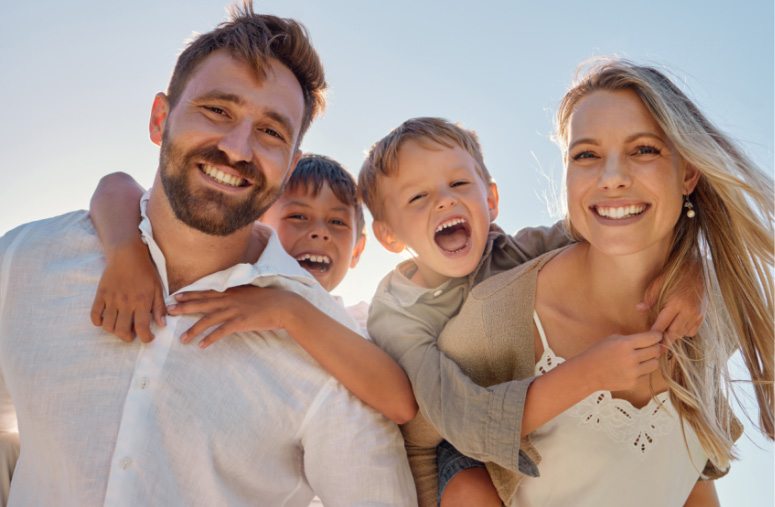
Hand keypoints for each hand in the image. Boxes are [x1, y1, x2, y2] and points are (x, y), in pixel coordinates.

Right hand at [90, 239, 165, 341]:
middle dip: (128, 337)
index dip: (146, 338)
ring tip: (120, 326)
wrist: (127, 254)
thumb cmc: (145, 272)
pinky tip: (106, 319)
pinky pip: (94, 314)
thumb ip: (159, 307)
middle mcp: (126, 303)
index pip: (142, 328)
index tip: (148, 338)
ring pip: (108, 326)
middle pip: (122, 331)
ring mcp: (111, 299)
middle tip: (132, 333)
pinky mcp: (100, 294)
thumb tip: (162, 325)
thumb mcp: (158, 288)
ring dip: (114, 331)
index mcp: (142, 302)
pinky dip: (98, 321)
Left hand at [168, 286, 299, 347]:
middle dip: (184, 308)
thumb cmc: (269, 300)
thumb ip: (237, 295)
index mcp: (231, 292)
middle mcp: (229, 300)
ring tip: (182, 339)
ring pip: (209, 320)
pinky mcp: (241, 322)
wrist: (283, 306)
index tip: (175, 297)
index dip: (190, 294)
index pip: (206, 292)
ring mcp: (234, 310)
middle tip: (168, 312)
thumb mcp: (250, 293)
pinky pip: (222, 331)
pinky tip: (202, 346)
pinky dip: (211, 339)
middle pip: (202, 304)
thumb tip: (227, 298)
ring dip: (194, 330)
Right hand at [578, 331, 662, 391]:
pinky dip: (642, 370)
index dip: (657, 336)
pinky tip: (632, 368)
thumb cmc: (598, 353)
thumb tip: (650, 339)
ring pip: (655, 364)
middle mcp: (631, 358)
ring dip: (651, 360)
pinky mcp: (633, 383)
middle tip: (652, 346)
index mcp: (625, 344)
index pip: (651, 338)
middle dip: (656, 347)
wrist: (587, 373)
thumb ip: (631, 339)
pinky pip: (646, 374)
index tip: (658, 336)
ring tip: (643, 358)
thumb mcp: (612, 339)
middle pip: (656, 351)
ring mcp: (633, 372)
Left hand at [638, 259, 704, 342]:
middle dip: (664, 340)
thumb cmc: (675, 275)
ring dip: (673, 336)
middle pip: (674, 333)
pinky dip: (683, 332)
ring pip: (682, 334)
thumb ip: (649, 297)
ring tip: (663, 336)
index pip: (662, 324)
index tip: (647, 340)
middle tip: (654, 346)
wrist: (698, 271)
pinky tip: (675, 327)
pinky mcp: (702, 317)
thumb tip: (639, 309)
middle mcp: (688, 312)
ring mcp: (697, 315)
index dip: (654, 334)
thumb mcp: (659, 283)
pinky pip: (691, 331)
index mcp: (676, 303)